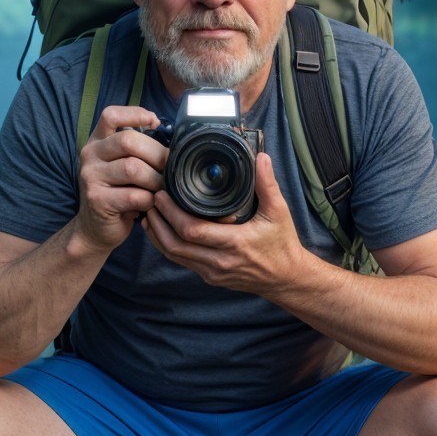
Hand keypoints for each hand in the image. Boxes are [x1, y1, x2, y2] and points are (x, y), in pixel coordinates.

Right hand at [75, 105, 167, 251]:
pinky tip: (149, 204)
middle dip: (156, 154)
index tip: (156, 123)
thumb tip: (174, 143)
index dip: (135, 114)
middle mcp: (90, 155)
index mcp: (97, 141)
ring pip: (133, 168)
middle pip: (128, 140)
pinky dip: (149, 200)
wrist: (95, 228)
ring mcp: (91, 177)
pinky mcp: (97, 199)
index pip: (111, 115)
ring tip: (161, 189)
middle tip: (169, 168)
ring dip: (155, 180)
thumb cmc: (118, 194)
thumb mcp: (122, 166)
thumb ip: (138, 151)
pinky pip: (134, 195)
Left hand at [143, 152, 309, 294]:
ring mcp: (212, 272)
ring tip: (150, 214)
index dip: (172, 213)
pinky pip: (182, 262)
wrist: (286, 278)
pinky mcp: (210, 277)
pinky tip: (162, 231)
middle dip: (158, 222)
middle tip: (149, 200)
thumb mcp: (279, 212)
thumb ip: (268, 184)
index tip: (161, 195)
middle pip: (175, 245)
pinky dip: (168, 246)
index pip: (193, 231)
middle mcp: (219, 261)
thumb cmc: (282, 244)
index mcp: (235, 243)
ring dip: (158, 236)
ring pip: (174, 256)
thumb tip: (260, 157)